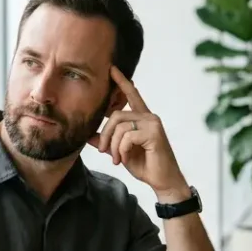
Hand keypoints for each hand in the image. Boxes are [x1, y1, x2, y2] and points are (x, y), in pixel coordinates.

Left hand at [91, 67, 188, 199]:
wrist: (163, 181)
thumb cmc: (145, 166)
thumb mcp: (121, 152)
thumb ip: (107, 142)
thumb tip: (88, 135)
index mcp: (142, 119)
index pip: (131, 96)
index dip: (121, 82)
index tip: (111, 69)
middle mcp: (149, 117)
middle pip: (116, 115)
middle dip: (105, 135)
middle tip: (103, 151)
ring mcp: (153, 124)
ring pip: (120, 126)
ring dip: (113, 146)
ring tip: (116, 159)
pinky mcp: (154, 133)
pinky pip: (127, 137)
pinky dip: (121, 150)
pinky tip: (124, 159)